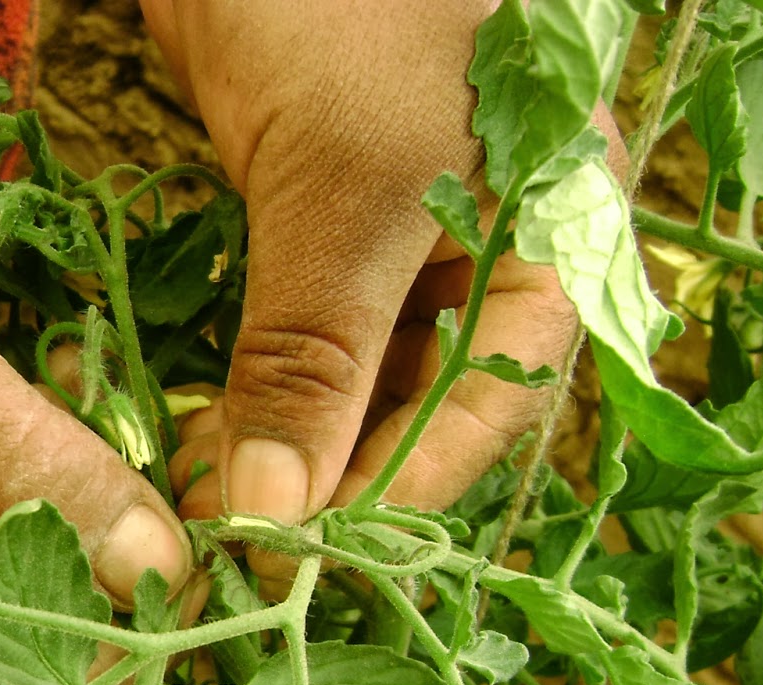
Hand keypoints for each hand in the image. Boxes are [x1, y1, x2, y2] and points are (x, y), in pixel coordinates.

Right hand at [0, 1, 190, 616]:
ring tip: (205, 492)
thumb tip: (161, 575)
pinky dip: (90, 452)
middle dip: (115, 594)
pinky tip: (148, 420)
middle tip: (225, 561)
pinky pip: (37, 476)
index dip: (82, 680)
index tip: (197, 645)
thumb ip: (37, 479)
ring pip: (39, 548)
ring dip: (117, 520)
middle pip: (14, 623)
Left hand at [142, 2, 616, 564]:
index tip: (310, 552)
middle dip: (333, 473)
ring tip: (213, 493)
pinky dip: (256, 383)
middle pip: (423, 404)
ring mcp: (404, 238)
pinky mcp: (321, 222)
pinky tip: (208, 428)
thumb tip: (275, 514)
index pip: (492, 406)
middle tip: (245, 539)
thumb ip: (315, 360)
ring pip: (356, 376)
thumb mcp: (343, 197)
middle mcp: (489, 253)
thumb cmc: (346, 7)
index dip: (402, 489)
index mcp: (554, 243)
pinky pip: (300, 330)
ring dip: (285, 439)